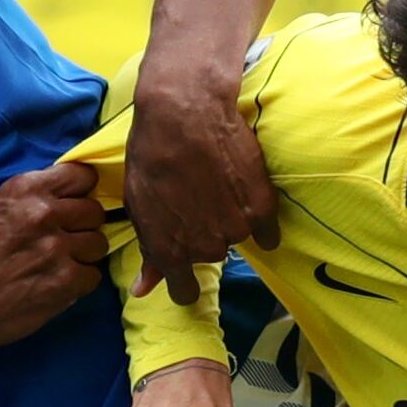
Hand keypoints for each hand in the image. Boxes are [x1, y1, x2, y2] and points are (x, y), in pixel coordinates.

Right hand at [0, 163, 109, 356]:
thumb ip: (28, 197)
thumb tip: (63, 194)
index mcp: (24, 191)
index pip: (81, 175)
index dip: (81, 191)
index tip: (74, 203)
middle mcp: (44, 215)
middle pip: (94, 211)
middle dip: (83, 225)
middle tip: (65, 240)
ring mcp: (57, 249)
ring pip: (98, 243)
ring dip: (84, 254)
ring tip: (61, 264)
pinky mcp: (66, 282)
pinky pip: (93, 275)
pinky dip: (79, 282)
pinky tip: (58, 285)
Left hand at [120, 70, 276, 302]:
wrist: (184, 114)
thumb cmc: (152, 155)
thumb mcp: (139, 205)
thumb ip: (149, 251)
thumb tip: (143, 291)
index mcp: (170, 252)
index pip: (184, 292)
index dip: (184, 283)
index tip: (186, 271)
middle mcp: (204, 248)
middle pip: (210, 255)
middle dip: (203, 232)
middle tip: (194, 196)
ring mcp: (236, 229)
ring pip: (236, 237)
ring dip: (229, 218)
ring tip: (214, 182)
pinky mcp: (261, 208)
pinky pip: (267, 232)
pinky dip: (259, 218)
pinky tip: (244, 192)